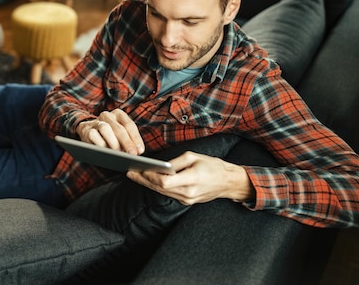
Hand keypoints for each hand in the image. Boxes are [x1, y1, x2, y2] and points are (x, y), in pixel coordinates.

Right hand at [76, 109, 144, 154]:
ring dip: (113, 142)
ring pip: (105, 129)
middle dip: (127, 142)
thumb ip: (129, 140)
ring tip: (118, 153)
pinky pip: (94, 135)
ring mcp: (96, 121)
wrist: (88, 130)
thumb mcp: (120, 135)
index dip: (136, 138)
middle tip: (132, 154)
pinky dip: (100, 144)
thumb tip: (136, 152)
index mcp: (119, 114)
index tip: (140, 150)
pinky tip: (105, 151)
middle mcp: (107, 115)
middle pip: (119, 128)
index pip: (129, 125)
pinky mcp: (87, 130)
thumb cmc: (110, 135)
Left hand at [126, 151, 254, 204]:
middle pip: (160, 188)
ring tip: (135, 176)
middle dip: (143, 180)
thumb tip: (160, 166)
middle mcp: (188, 193)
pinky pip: (168, 194)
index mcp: (191, 180)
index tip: (139, 169)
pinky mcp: (187, 201)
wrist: (229, 182)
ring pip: (162, 192)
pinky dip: (158, 187)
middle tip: (129, 173)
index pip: (164, 182)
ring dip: (148, 184)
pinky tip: (149, 181)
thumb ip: (175, 163)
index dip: (150, 176)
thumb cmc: (213, 166)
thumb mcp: (194, 157)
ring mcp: (187, 200)